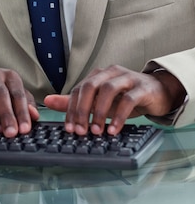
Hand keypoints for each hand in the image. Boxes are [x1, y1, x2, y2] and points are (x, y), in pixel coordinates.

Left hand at [43, 64, 185, 135]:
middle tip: (80, 131)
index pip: (79, 89)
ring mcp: (126, 78)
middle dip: (82, 109)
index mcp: (97, 75)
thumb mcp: (100, 101)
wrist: (157, 92)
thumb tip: (47, 101)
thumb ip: (75, 102)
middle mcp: (110, 73)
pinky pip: (128, 99)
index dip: (71, 109)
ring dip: (99, 112)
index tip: (69, 129)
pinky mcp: (141, 87)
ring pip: (107, 89)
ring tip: (96, 131)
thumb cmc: (126, 97)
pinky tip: (114, 129)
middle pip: (90, 86)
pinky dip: (119, 115)